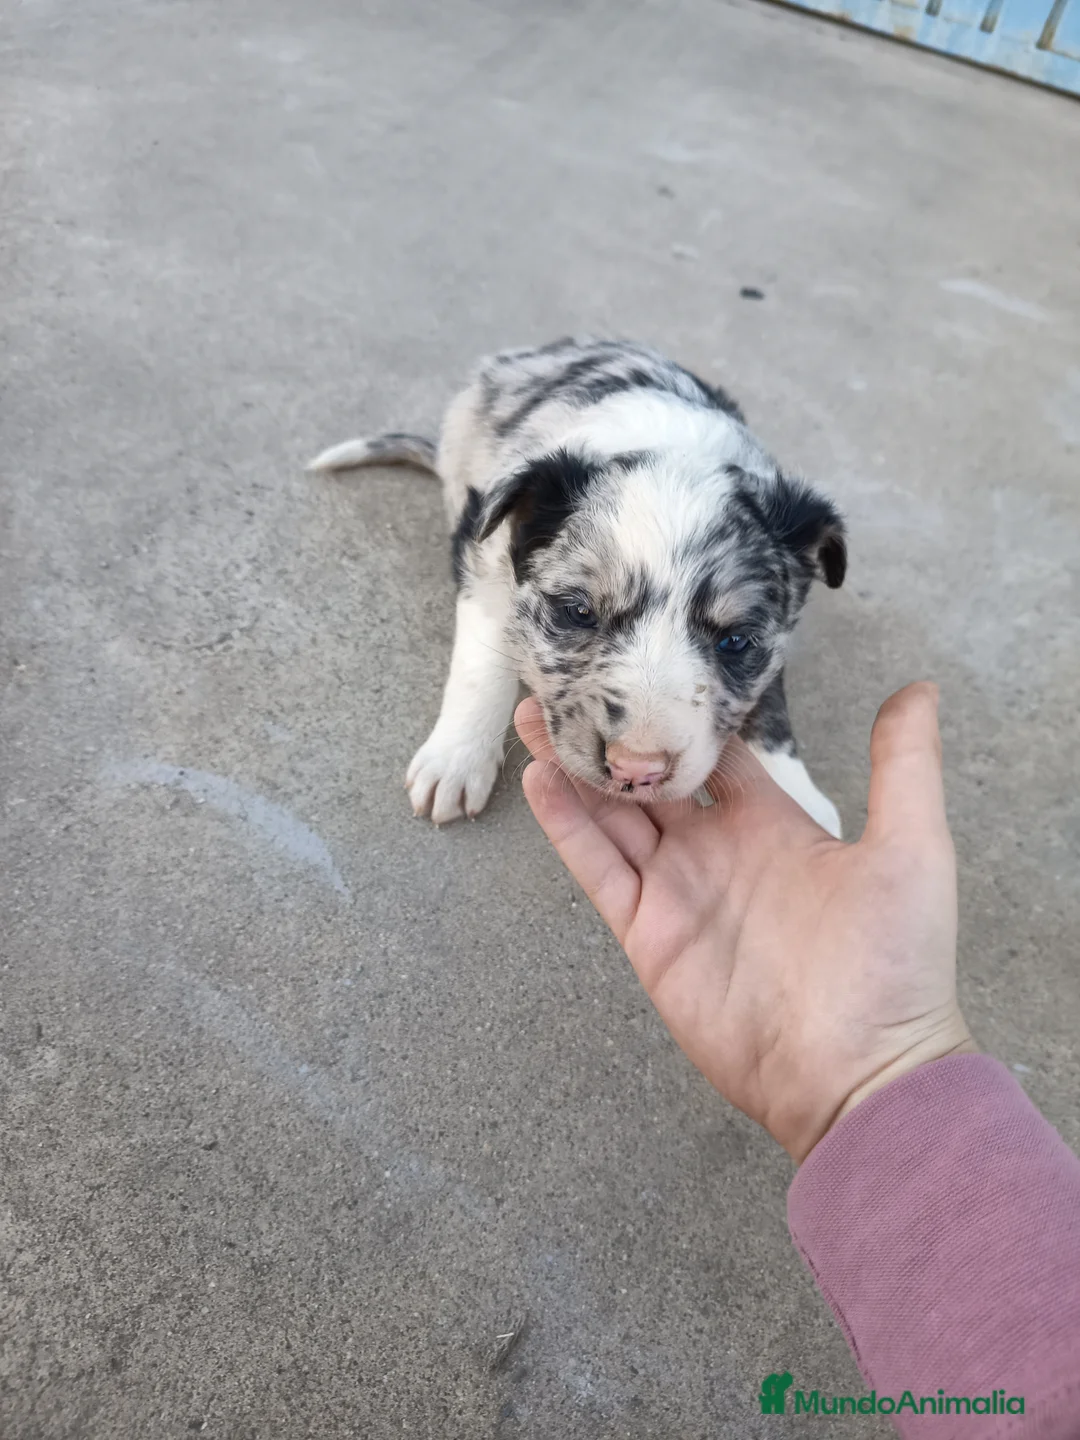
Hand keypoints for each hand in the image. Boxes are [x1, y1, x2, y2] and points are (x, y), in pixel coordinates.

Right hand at [515, 684, 975, 1162]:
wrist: (857, 1072)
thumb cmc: (894, 964)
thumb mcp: (912, 850)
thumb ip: (904, 767)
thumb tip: (919, 688)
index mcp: (772, 823)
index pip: (718, 753)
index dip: (686, 712)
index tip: (655, 663)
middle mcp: (716, 850)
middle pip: (651, 776)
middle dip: (614, 731)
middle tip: (571, 680)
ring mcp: (676, 890)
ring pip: (612, 813)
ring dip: (575, 766)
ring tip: (535, 714)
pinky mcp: (646, 932)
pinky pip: (598, 868)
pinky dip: (567, 825)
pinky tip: (540, 779)